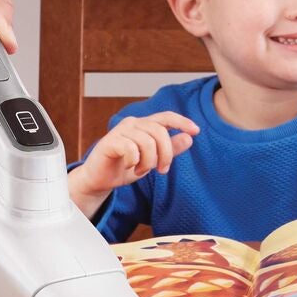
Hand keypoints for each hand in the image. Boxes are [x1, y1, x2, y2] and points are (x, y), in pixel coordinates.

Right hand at [68, 112, 198, 214]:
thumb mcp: (152, 161)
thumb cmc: (125, 167)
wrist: (100, 179)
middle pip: (160, 132)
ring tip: (141, 170)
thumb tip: (189, 138)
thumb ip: (169, 150)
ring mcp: (120, 130)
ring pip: (147, 142)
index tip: (196, 131)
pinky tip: (130, 167)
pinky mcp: (110, 141)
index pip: (166, 117)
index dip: (182, 121)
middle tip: (162, 170)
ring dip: (148, 162)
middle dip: (166, 154)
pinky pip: (131, 148)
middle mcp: (133, 123)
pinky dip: (135, 162)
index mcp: (144, 125)